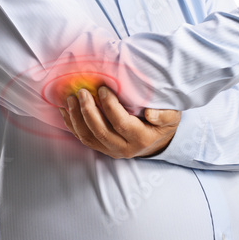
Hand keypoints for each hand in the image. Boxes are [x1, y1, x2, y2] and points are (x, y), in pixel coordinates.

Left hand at [60, 86, 181, 158]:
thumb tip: (150, 113)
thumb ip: (164, 115)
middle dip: (88, 111)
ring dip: (76, 118)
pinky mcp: (102, 149)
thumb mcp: (173, 116)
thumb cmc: (164, 123)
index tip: (102, 88)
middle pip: (101, 132)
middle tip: (81, 91)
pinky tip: (65, 110)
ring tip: (70, 98)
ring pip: (88, 137)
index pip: (121, 123)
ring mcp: (111, 150)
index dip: (109, 106)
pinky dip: (72, 125)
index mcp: (141, 138)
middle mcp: (124, 148)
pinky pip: (83, 139)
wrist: (158, 141)